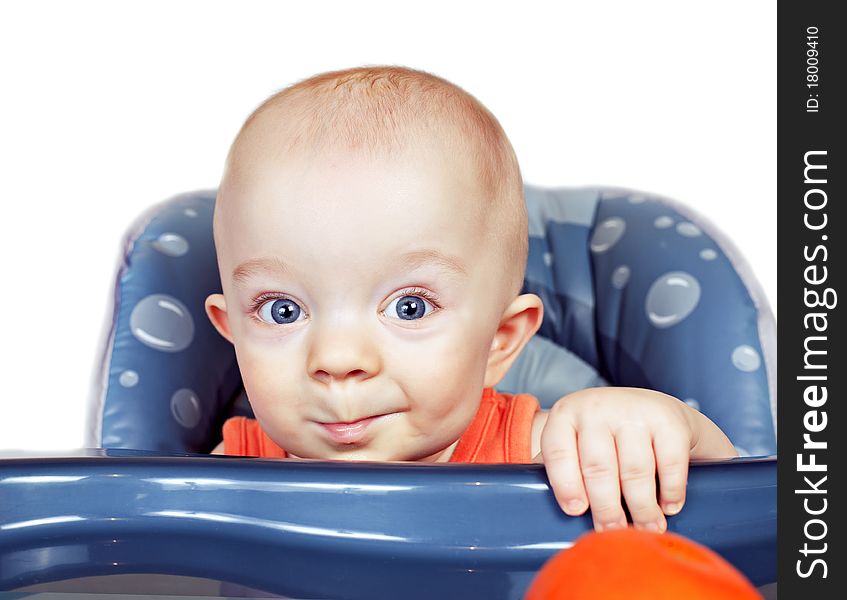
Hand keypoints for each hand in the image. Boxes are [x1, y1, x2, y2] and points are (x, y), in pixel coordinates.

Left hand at [533, 387, 735, 531]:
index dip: (564, 484)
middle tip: (614, 533)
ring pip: (634, 471)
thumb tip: (533, 510)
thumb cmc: (607, 438)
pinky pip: (669, 464)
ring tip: (646, 528)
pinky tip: (669, 506)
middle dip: (606, 508)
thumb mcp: (577, 442)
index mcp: (566, 415)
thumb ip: (559, 468)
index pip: (557, 451)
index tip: (575, 511)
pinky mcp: (668, 419)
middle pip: (598, 468)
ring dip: (641, 508)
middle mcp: (597, 407)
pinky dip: (671, 492)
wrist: (658, 410)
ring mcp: (634, 410)